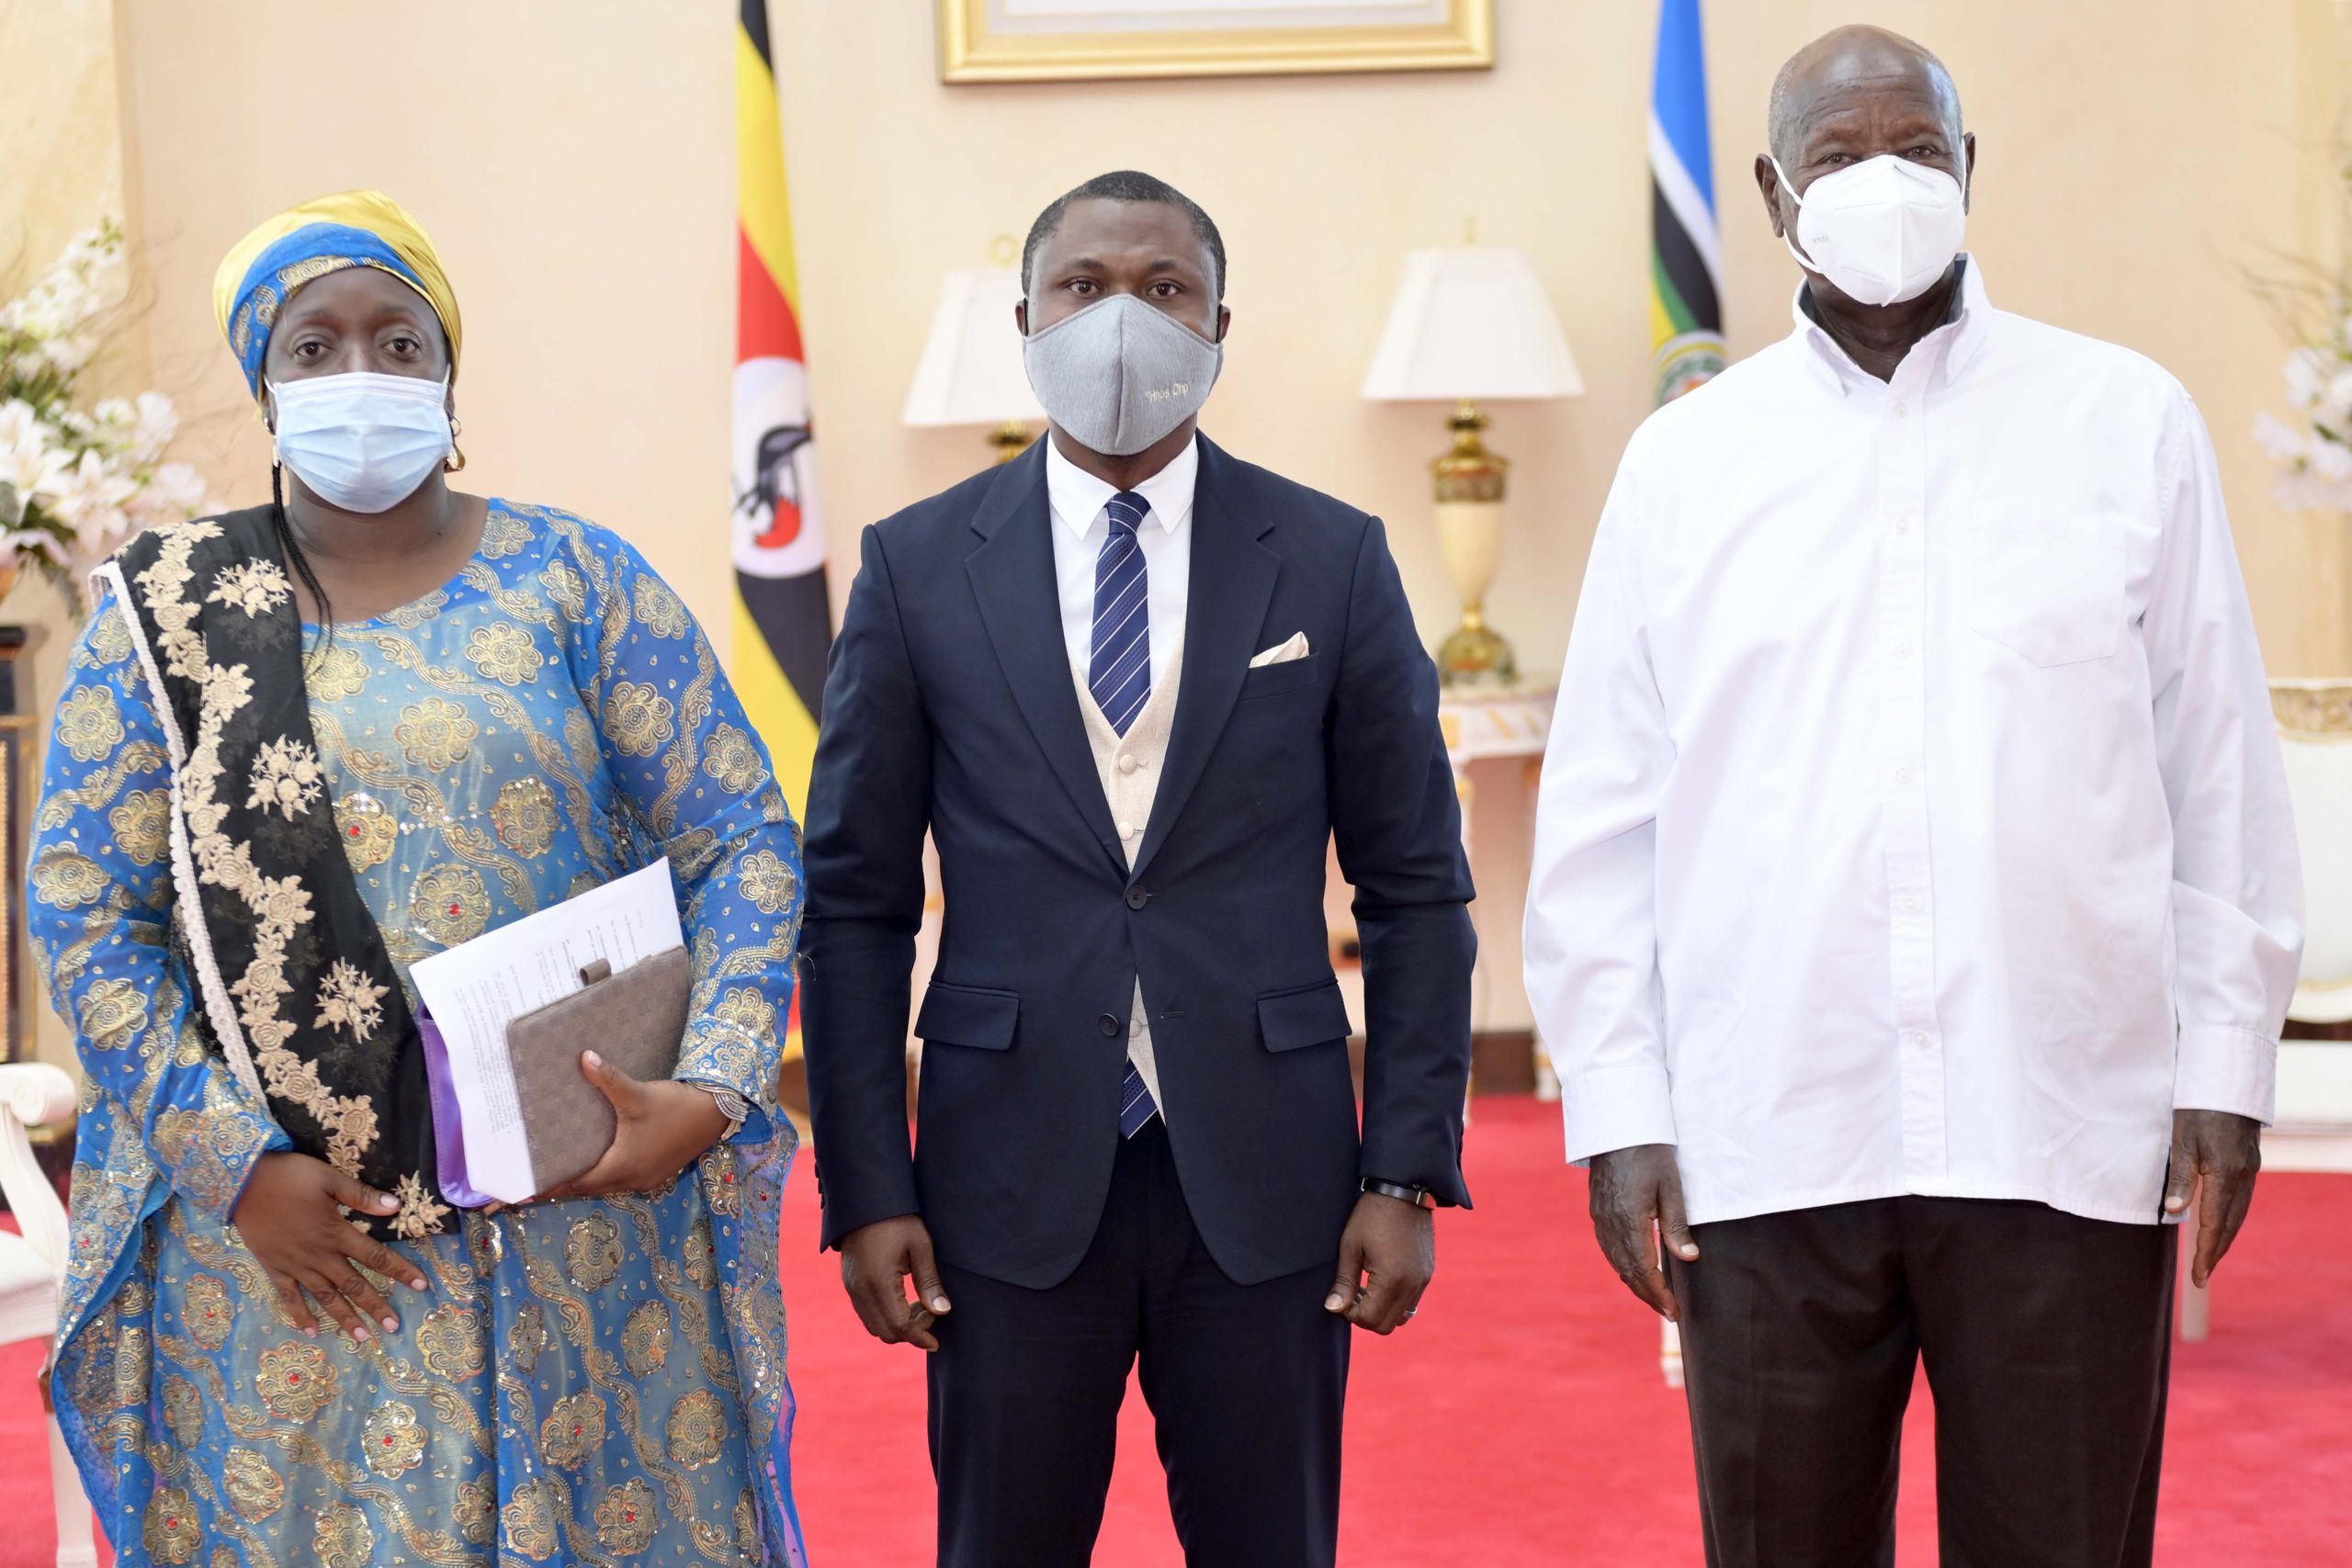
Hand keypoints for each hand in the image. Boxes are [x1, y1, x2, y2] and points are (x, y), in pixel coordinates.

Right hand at [230, 1151, 429, 1341]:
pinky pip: (289, 1297)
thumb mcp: (329, 1179)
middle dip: (376, 1306)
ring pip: (325, 1297)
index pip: (376, 1257)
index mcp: (335, 1233)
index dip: (400, 1271)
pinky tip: (311, 1332)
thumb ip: (361, 1195)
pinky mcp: (274, 1268)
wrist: (241, 1183)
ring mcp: (295, 1265)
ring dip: (345, 1317)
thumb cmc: (288, 1177)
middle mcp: (318, 1255)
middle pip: (353, 1284)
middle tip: (394, 1327)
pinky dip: (300, 1315)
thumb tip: (396, 1206)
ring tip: (362, 1337)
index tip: (421, 1286)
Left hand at [537, 1052, 731, 1201]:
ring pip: (606, 1186)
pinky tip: (601, 1162)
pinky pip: (622, 1181)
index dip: (550, 1187)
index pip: (576, 1184)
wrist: (716, 1114)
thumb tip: (584, 1059)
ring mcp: (646, 1179)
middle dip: (564, 1185)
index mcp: (621, 1167)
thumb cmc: (676, 1107)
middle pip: (588, 1189)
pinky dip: (606, 1176)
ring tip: (563, 1170)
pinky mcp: (657, 1173)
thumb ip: (609, 1079)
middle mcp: (631, 1180)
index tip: (526, 1191)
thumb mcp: (639, 1094)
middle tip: (538, 1177)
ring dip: (586, 1181)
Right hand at [839, 1214, 950, 1350]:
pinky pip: (866, 1313)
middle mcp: (859, 1290)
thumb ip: (930, 1281)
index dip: (919, 1337)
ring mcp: (851, 1287)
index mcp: (878, 1281)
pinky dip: (885, 1315)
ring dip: (897, 1325)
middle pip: (885, 1332)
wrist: (865, 1197)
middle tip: (931, 1312)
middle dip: (910, 1332)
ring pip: (873, 1325)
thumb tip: (943, 1311)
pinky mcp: (849, 1283)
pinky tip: (904, 1298)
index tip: (937, 1340)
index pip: (899, 1326)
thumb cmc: (898, 1217)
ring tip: (920, 1305)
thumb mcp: (920, 1245)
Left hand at [1324, 1191, 1434, 1333]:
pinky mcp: (1427, 1274)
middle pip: (1386, 1326)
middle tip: (1351, 1295)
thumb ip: (1343, 1281)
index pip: (1370, 1319)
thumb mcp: (1351, 1245)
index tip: (1340, 1298)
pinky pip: (1411, 1302)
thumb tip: (1333, 1309)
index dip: (1350, 1314)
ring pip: (1401, 1317)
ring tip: (1366, 1288)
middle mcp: (1412, 1284)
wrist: (1405, 1189)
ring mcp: (1423, 1280)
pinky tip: (1381, 1281)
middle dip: (1365, 1317)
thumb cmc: (1373, 1214)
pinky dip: (1395, 1302)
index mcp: (1392, 1278)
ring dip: (1381, 1311)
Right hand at [1588, 1143, 1697, 1321]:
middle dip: (1649, 1295)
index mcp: (1629, 1219)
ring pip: (1616, 1262)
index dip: (1659, 1294)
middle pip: (1627, 1272)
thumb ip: (1677, 1225)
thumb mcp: (1670, 1185)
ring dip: (1636, 1283)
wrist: (1616, 1124)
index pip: (1644, 1269)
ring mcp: (1600, 1217)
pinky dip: (1624, 1266)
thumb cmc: (1649, 1151)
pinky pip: (1609, 1248)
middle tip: (1669, 1313)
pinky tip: (1636, 1269)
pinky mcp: (1598, 1210)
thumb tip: (1688, 1258)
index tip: (1675, 1312)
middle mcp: (1609, 1223)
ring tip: (1656, 1297)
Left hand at [2165, 1108, 2261, 1286]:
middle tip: (2202, 1277)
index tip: (2197, 1276)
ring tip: (2209, 1258)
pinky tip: (2222, 1224)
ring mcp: (2250, 1170)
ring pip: (2239, 1214)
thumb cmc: (2198, 1107)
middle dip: (2216, 1252)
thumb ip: (2180, 1178)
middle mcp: (2244, 1177)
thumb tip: (2174, 1213)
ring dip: (2225, 1238)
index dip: (2205, 1252)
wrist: (2228, 1079)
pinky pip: (2242, 1200)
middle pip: (2231, 1225)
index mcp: (2225, 1174)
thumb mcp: (2182, 1140)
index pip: (2214, 1224)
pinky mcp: (2250, 1162)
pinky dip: (2231, 1219)